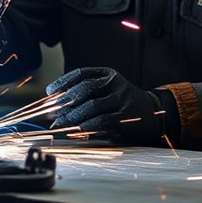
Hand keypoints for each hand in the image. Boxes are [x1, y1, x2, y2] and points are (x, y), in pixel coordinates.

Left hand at [46, 67, 167, 144]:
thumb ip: (86, 96)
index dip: (63, 82)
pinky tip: (79, 128)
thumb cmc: (121, 104)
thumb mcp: (106, 92)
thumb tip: (55, 108)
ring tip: (60, 124)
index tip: (49, 92)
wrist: (152, 113)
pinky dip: (89, 124)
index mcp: (107, 74)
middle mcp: (115, 82)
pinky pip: (104, 119)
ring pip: (92, 104)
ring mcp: (122, 97)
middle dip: (65, 101)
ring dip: (73, 115)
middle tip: (52, 113)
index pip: (81, 74)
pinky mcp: (127, 114)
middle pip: (85, 88)